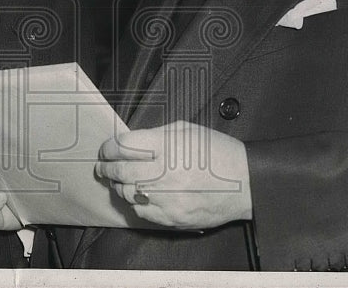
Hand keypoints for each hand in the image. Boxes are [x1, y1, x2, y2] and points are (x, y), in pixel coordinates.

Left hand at [94, 121, 251, 228]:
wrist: (244, 182)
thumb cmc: (217, 153)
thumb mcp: (186, 130)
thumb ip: (155, 135)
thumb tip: (130, 142)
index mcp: (165, 146)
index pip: (122, 146)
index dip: (109, 147)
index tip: (106, 149)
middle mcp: (163, 172)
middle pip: (119, 171)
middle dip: (107, 167)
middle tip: (103, 167)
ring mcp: (166, 198)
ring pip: (127, 193)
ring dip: (119, 185)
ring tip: (120, 180)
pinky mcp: (171, 217)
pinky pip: (141, 211)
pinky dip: (135, 202)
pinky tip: (139, 195)